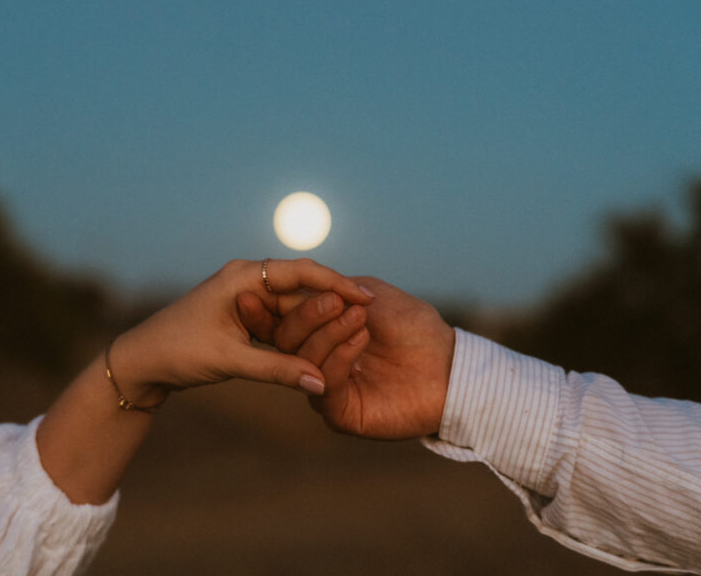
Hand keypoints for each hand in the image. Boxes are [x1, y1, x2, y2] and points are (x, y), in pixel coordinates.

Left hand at [108, 259, 374, 407]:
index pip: (300, 272)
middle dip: (334, 301)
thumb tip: (320, 384)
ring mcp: (245, 296)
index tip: (366, 297)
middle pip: (301, 287)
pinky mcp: (243, 315)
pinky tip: (325, 340)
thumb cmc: (178, 352)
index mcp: (243, 276)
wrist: (141, 360)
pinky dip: (301, 330)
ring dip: (319, 317)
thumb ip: (278, 371)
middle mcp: (247, 279)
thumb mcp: (231, 360)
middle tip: (371, 315)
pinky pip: (280, 318)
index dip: (336, 283)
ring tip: (357, 328)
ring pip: (293, 305)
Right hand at [238, 276, 454, 439]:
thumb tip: (292, 288)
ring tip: (357, 318)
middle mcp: (316, 361)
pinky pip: (323, 385)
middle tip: (332, 302)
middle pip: (284, 341)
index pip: (280, 323)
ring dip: (326, 334)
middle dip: (304, 317)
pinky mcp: (341, 412)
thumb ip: (331, 288)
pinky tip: (360, 338)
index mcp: (318, 333)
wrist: (449, 363)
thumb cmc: (413, 326)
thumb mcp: (369, 294)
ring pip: (301, 362)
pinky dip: (338, 357)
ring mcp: (326, 387)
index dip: (263, 310)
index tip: (250, 295)